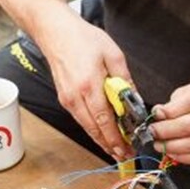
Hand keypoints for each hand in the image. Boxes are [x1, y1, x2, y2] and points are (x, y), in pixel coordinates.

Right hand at [35, 16, 132, 159]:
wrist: (55, 32)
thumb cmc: (83, 38)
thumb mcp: (113, 55)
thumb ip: (125, 80)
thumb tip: (135, 101)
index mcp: (90, 85)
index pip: (105, 120)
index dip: (117, 138)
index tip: (128, 149)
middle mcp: (76, 96)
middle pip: (95, 129)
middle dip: (111, 145)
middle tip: (125, 156)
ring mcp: (68, 99)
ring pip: (87, 127)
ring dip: (102, 140)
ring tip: (116, 150)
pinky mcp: (64, 99)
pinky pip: (81, 119)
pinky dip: (93, 129)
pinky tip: (103, 134)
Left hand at [148, 76, 189, 164]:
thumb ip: (174, 102)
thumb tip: (159, 114)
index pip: (188, 103)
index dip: (169, 112)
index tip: (155, 115)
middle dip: (167, 131)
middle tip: (153, 132)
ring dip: (173, 147)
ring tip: (160, 144)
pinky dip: (184, 157)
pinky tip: (173, 153)